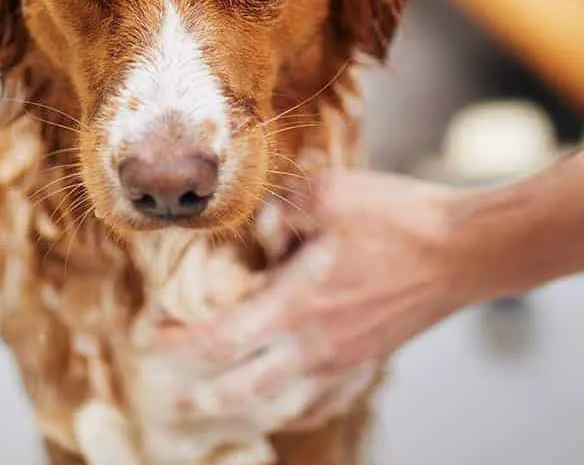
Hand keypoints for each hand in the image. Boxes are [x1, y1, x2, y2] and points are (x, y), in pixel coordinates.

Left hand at [152, 170, 463, 428]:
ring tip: (212, 414)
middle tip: (166, 398)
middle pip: (240, 389)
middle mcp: (314, 345)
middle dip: (197, 398)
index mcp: (296, 305)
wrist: (462, 248)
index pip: (218, 339)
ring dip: (237, 413)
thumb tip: (255, 237)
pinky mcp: (369, 362)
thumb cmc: (394, 218)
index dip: (175, 344)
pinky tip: (280, 409)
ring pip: (279, 406)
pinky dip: (290, 411)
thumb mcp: (324, 195)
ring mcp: (344, 361)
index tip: (147, 340)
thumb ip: (276, 216)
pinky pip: (321, 403)